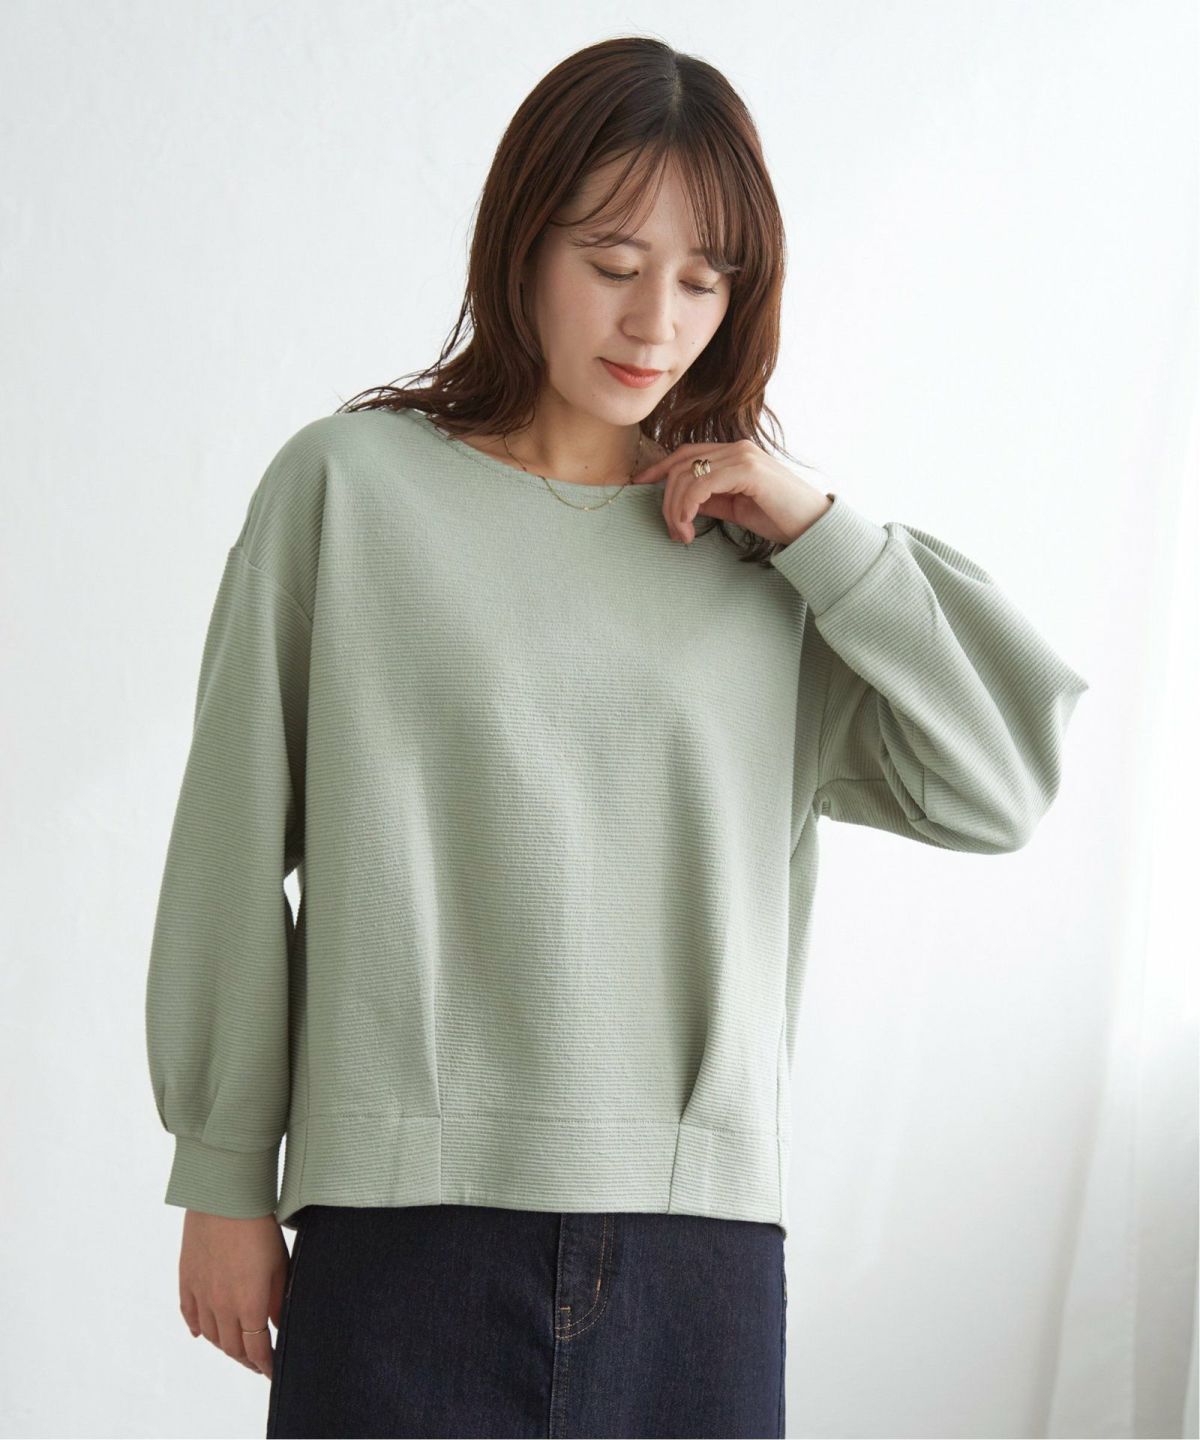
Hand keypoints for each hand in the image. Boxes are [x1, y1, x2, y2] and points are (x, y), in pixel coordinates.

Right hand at [179, 1209, 289, 1378]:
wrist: (223, 1198)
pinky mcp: (187, 1280)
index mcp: (249, 1304)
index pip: (256, 1348)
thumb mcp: (279, 1263)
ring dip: (224, 1346)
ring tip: (236, 1348)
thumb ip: (277, 1299)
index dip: (265, 1364)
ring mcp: (201, 1294)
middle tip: (258, 1362)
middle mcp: (221, 1306)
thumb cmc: (258, 1226)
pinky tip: (201, 1334)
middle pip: (232, 1347)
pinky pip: (189, 1314)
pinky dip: (196, 1328)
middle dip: (247, 1359)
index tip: (272, 1372)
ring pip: (211, 1335)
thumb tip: (277, 1326)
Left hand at [630, 439, 832, 545]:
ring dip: (676, 509)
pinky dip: (688, 505)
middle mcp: (737, 448)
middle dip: (667, 500)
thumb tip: (682, 502)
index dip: (660, 467)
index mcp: (734, 453)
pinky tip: (690, 525)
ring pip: (687, 475)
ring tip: (683, 535)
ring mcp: (743, 455)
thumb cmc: (779, 518)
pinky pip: (702, 483)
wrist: (813, 527)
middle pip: (681, 464)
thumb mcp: (736, 508)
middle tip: (674, 531)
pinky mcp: (747, 469)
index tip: (641, 484)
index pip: (686, 453)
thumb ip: (711, 499)